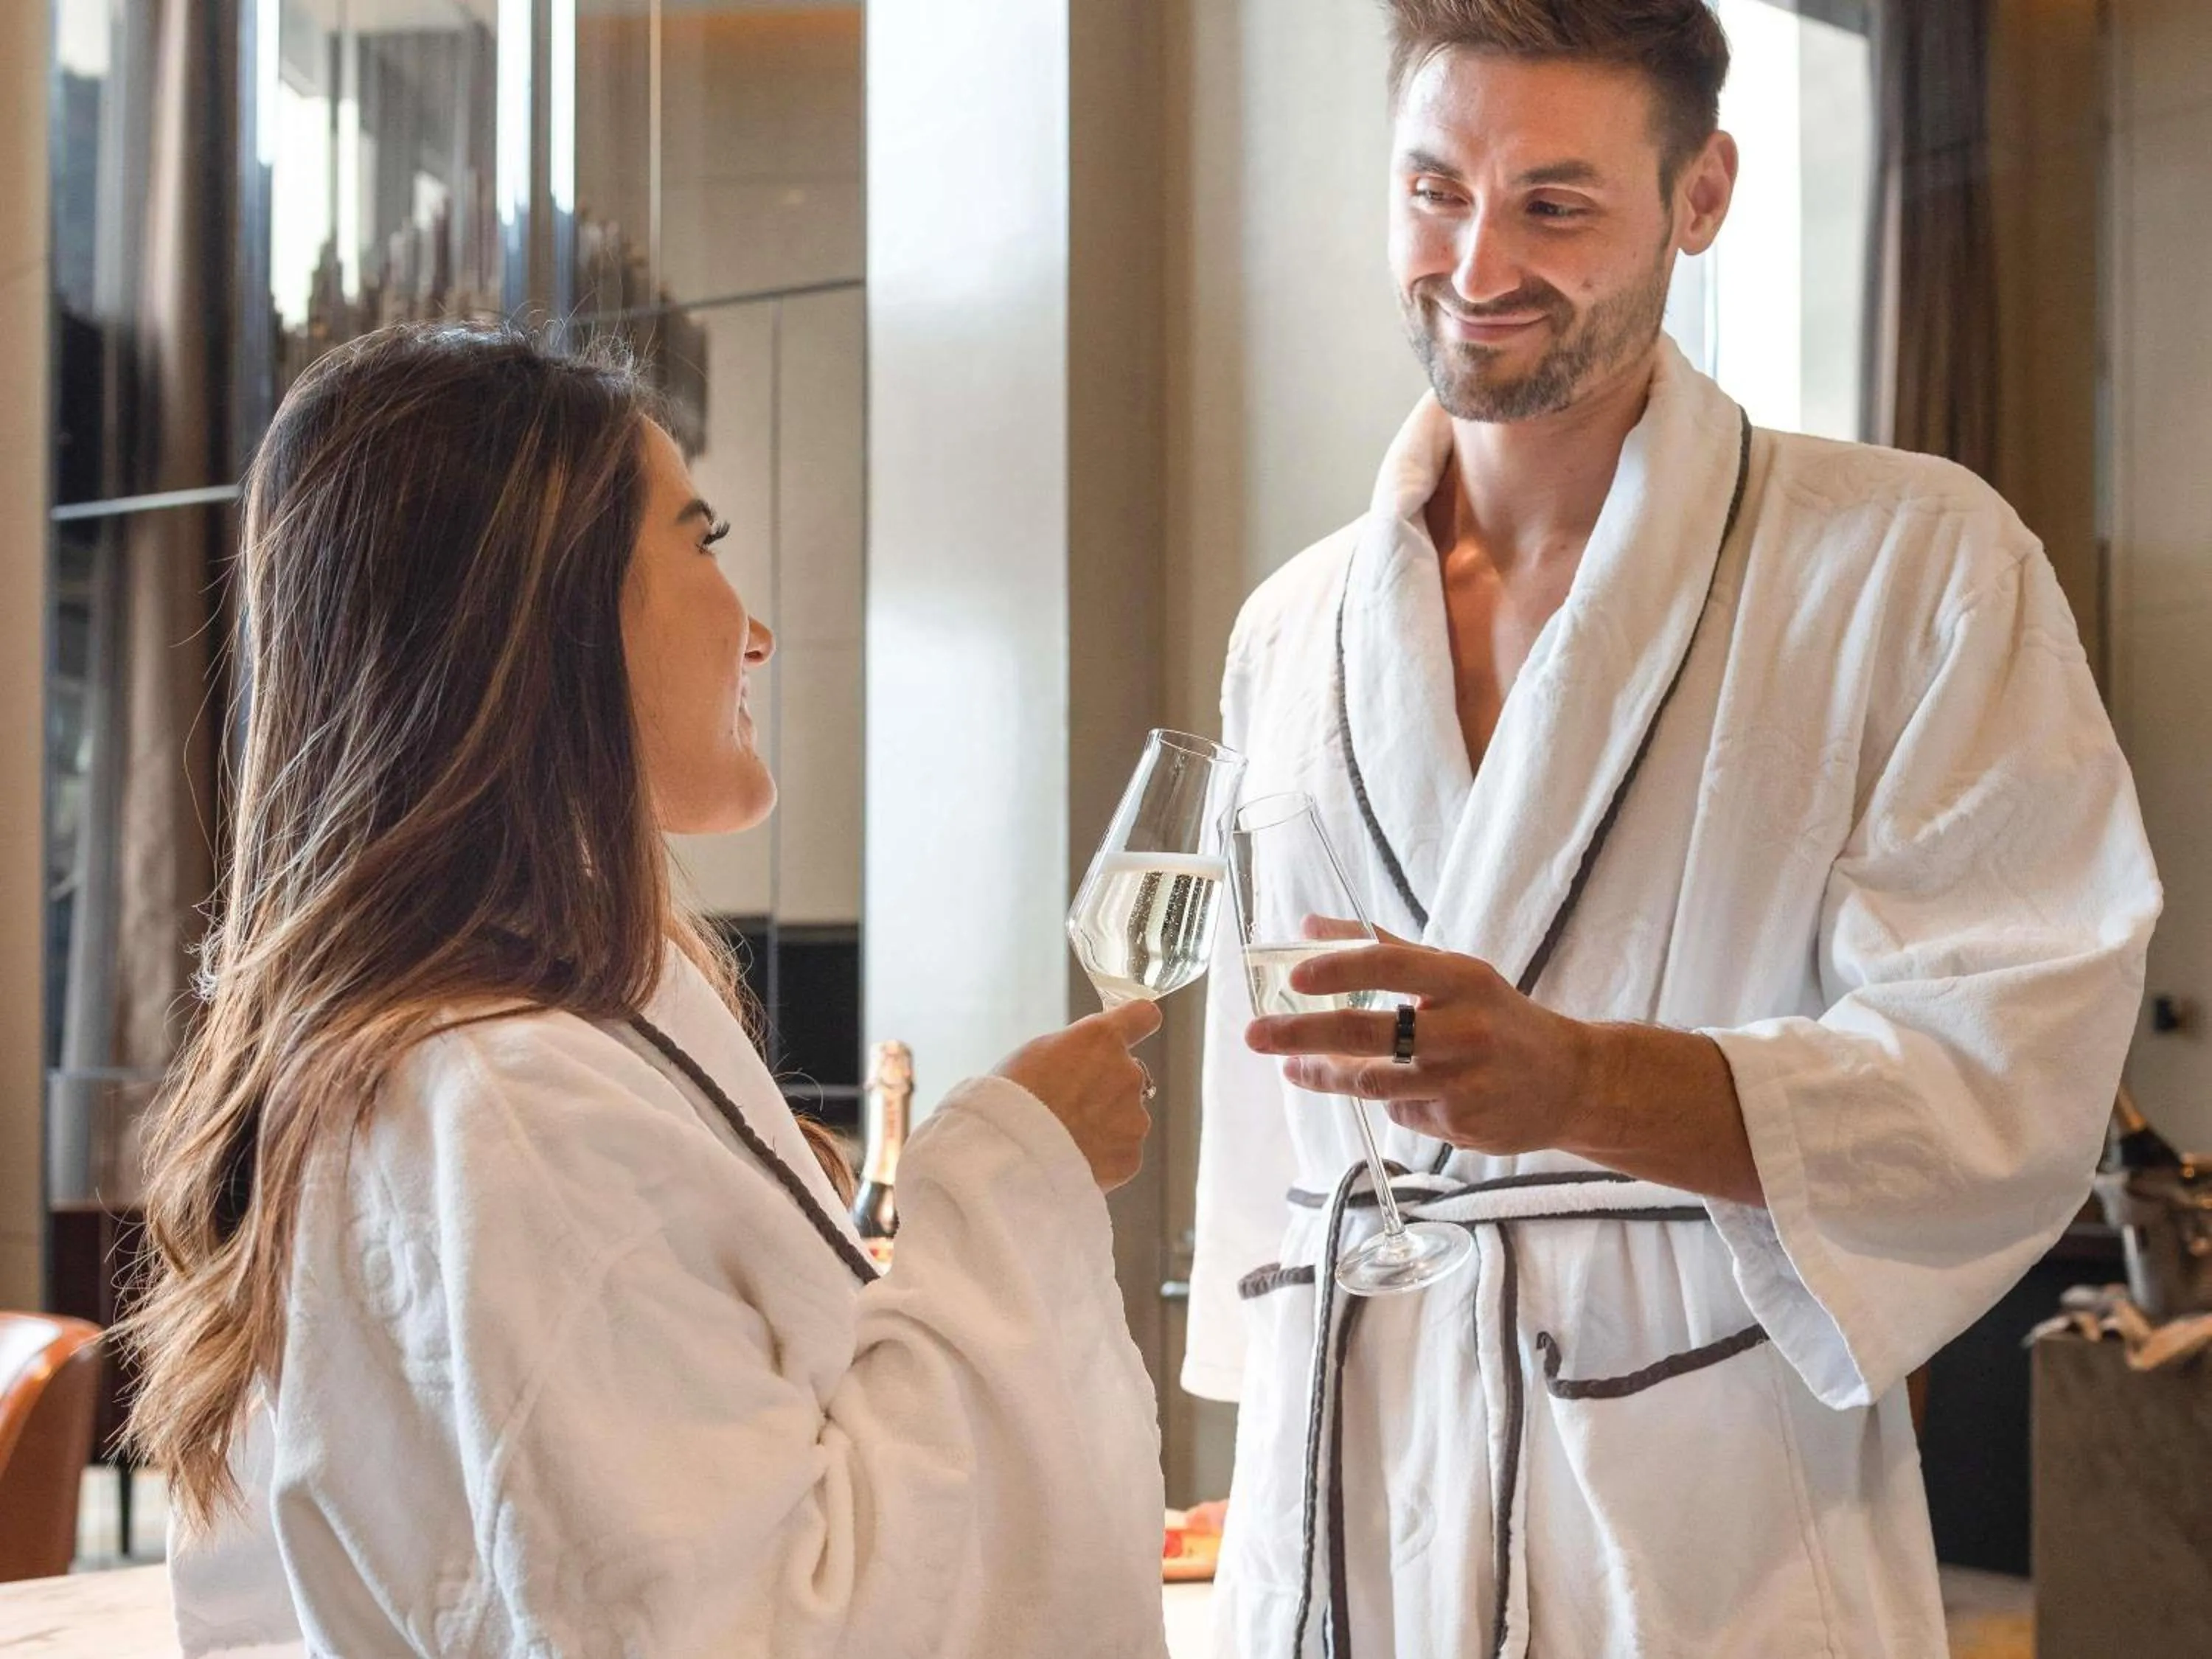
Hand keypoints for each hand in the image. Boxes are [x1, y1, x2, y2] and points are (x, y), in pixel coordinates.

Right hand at [995, 999, 1161, 1189]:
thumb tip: (1088, 1057)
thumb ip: (1076, 1050)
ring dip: (1106, 1124)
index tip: (1129, 1032)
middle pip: (1128, 1075)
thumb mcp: (1038, 1052)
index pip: (1143, 1015)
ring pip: (1126, 1117)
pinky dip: (1103, 1157)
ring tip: (1067, 1138)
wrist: (1010, 1155)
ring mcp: (1134, 1118)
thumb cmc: (1012, 1098)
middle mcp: (1127, 1074)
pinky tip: (1074, 1159)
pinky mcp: (1130, 1157)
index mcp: (1102, 1039)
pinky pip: (1122, 1152)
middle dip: (1106, 1088)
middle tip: (1070, 1106)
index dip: (1135, 1025)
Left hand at [1242, 930, 1762, 1202]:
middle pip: (1370, 1034)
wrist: (1572, 1083)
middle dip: (1303, 1035)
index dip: (1340, 968)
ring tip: (1291, 1068)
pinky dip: (1387, 1101)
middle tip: (1256, 1035)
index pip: (1393, 965)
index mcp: (1463, 979)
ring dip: (1324, 1076)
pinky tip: (1395, 1090)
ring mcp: (1465, 1081)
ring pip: (1374, 1082)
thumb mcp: (1454, 974)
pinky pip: (1402, 1112)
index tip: (1294, 974)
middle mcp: (1466, 1029)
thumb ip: (1383, 948)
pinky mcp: (1463, 1125)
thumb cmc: (1499, 1019)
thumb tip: (1308, 927)